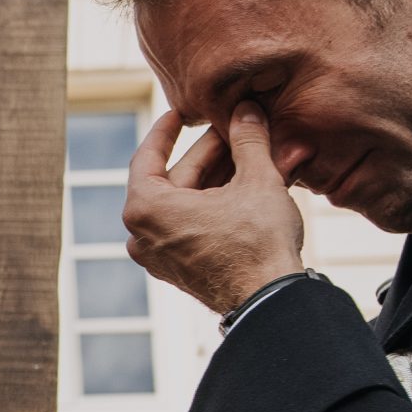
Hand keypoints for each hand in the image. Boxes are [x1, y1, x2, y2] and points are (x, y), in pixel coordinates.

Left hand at [124, 103, 306, 315]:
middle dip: (211, 153)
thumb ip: (247, 139)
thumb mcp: (256, 179)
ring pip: (188, 202)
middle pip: (175, 179)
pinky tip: (246, 183)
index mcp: (145, 208)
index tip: (181, 111)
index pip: (149, 155)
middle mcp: (141, 234)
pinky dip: (216, 204)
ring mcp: (159, 256)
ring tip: (251, 152)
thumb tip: (247, 109)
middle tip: (238, 127)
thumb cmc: (257, 242)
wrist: (270, 302)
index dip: (168, 128)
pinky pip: (192, 225)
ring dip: (220, 176)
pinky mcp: (179, 270)